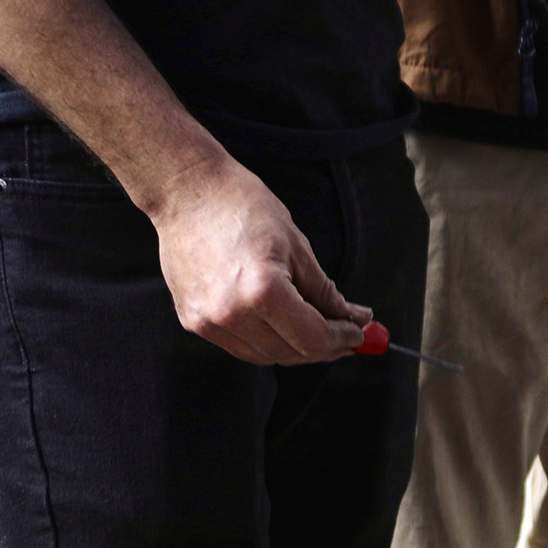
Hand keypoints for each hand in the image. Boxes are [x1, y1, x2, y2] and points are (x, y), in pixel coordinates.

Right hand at [144, 154, 367, 365]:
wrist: (188, 192)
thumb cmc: (244, 207)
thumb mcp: (296, 244)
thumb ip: (323, 290)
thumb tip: (350, 317)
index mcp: (263, 291)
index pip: (312, 337)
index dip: (341, 339)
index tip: (359, 334)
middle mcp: (231, 315)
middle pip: (289, 353)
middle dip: (323, 348)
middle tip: (345, 334)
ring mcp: (207, 321)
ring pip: (264, 355)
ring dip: (294, 348)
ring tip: (317, 329)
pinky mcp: (192, 321)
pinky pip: (239, 345)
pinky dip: (265, 341)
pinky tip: (281, 324)